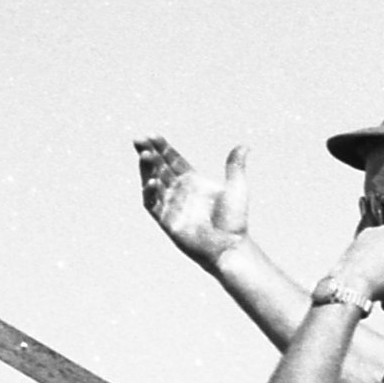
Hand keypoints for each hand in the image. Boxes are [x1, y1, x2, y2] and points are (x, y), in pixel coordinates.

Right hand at [135, 135, 249, 267]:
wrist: (230, 246)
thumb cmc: (234, 220)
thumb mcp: (236, 188)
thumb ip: (234, 166)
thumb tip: (244, 146)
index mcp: (193, 181)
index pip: (173, 160)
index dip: (162, 148)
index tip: (153, 135)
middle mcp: (179, 191)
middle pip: (160, 168)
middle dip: (149, 153)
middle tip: (139, 139)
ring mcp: (171, 205)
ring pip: (153, 182)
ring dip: (147, 169)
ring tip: (144, 155)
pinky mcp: (166, 220)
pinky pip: (153, 204)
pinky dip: (151, 193)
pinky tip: (152, 181)